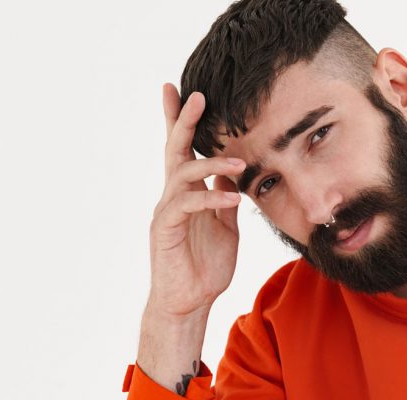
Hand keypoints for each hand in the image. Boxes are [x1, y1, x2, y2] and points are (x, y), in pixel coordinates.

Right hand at [147, 83, 244, 318]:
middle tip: (198, 95)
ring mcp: (167, 211)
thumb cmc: (205, 267)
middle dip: (185, 120)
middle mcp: (172, 196)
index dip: (181, 121)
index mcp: (187, 193)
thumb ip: (226, 198)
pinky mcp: (166, 229)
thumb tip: (234, 171)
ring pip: (182, 173)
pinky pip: (187, 204)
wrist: (189, 302)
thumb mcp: (225, 227)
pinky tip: (233, 198)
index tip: (184, 90)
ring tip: (240, 162)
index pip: (183, 150)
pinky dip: (211, 197)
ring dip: (212, 163)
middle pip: (174, 149)